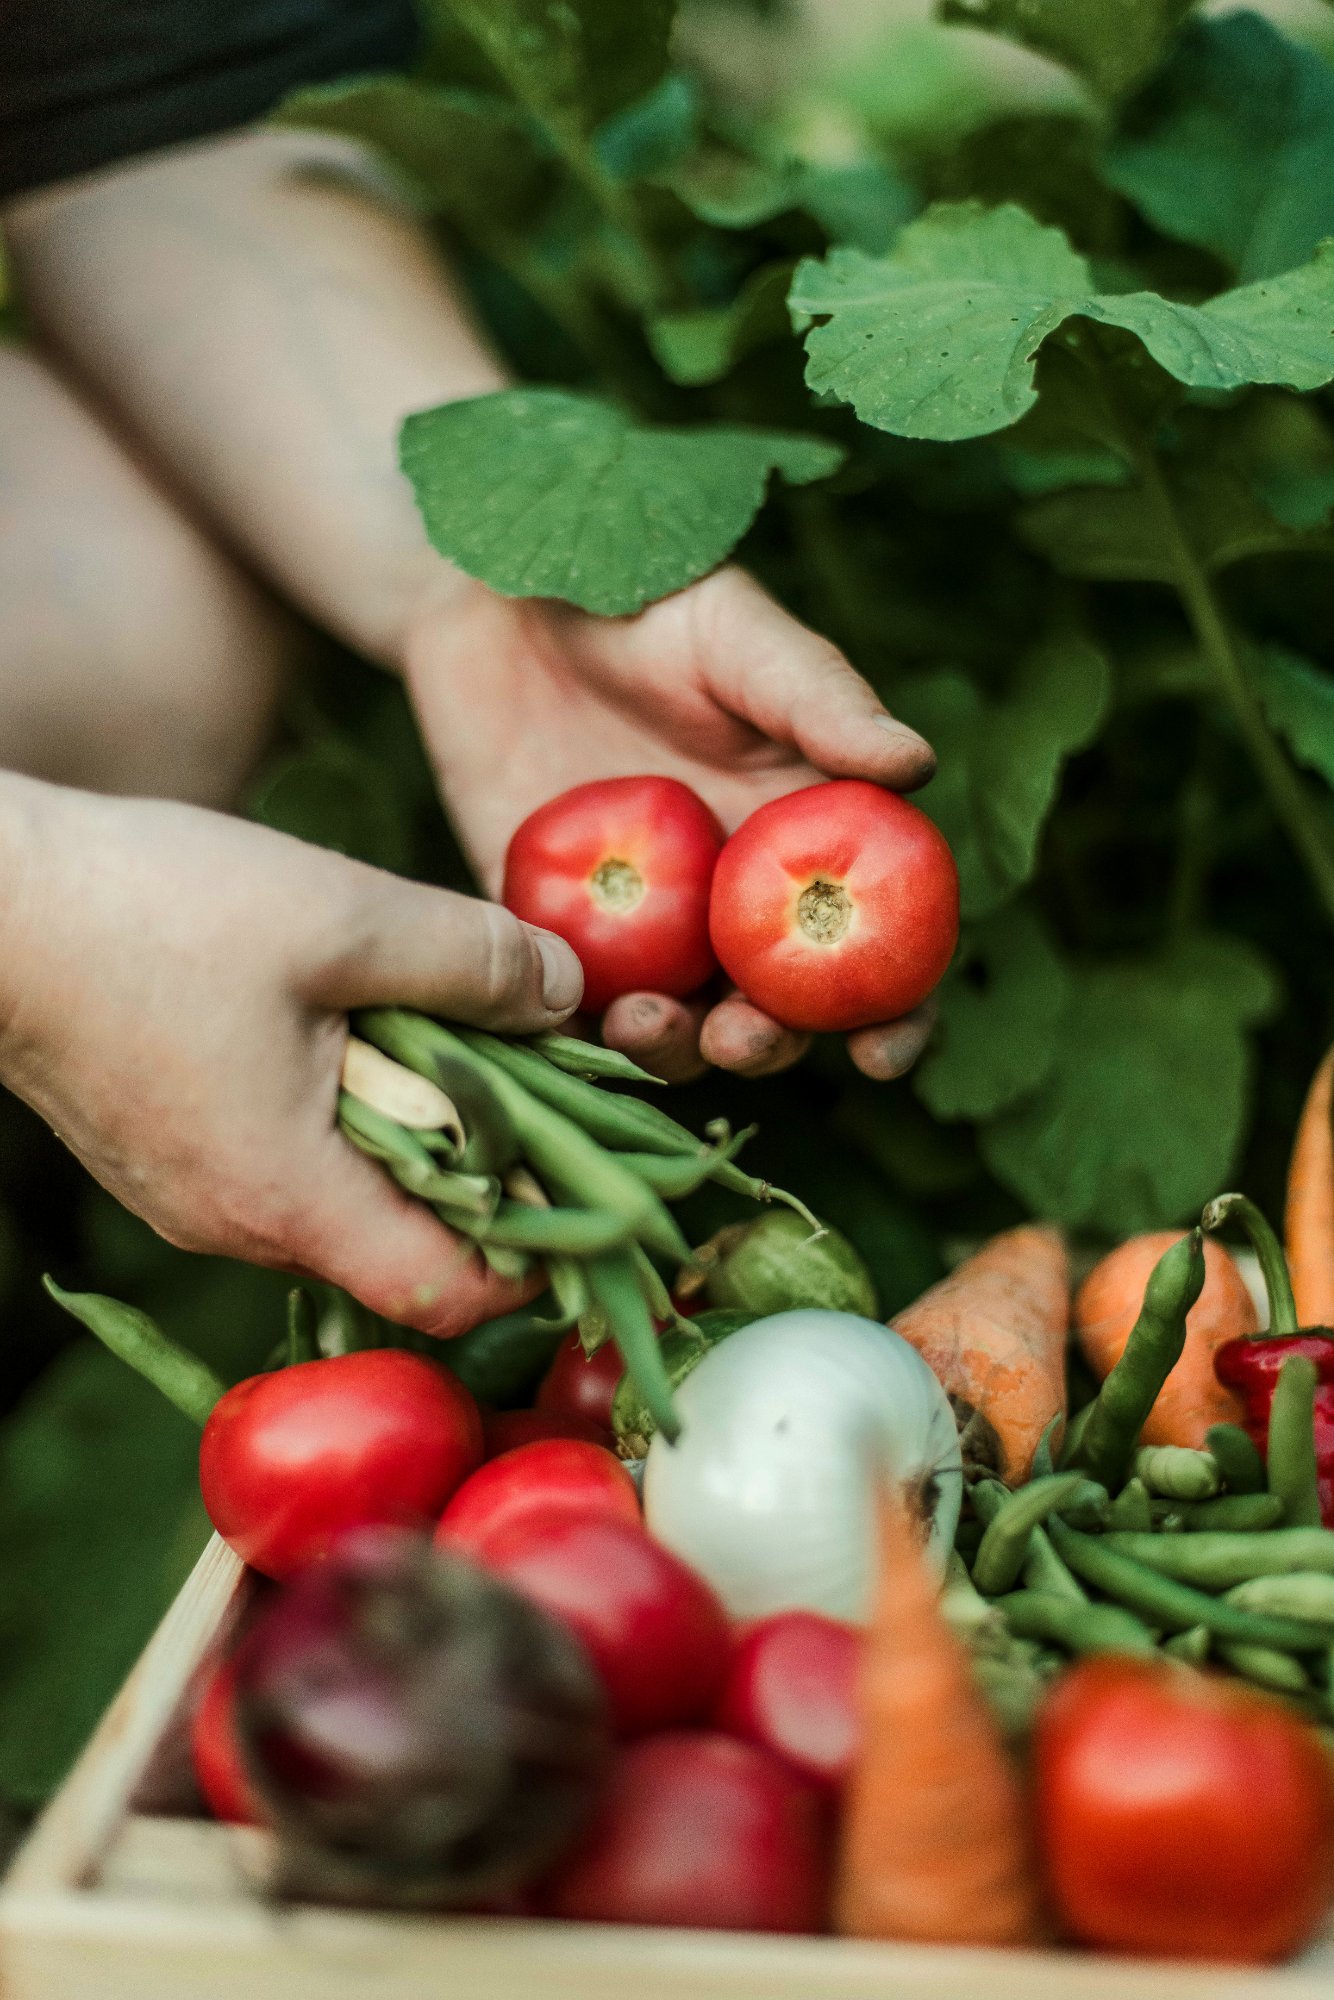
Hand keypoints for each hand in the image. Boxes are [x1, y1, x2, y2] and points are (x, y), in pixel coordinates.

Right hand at [0, 778, 582, 1332]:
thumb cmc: (151, 910)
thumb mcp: (342, 917)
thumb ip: (472, 962)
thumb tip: (568, 996)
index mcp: (288, 1196)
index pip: (447, 1294)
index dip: (537, 1248)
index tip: (589, 1174)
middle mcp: (238, 1224)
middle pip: (405, 1246)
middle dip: (488, 1172)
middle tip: (535, 1075)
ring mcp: (195, 1197)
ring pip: (348, 1198)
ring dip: (414, 1133)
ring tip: (446, 1036)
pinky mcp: (171, 1153)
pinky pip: (289, 1162)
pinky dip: (347, 1115)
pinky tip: (357, 1030)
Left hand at [403, 567, 939, 1082]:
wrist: (495, 593)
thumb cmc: (637, 595)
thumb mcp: (732, 634)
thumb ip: (817, 697)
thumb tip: (918, 765)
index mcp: (805, 838)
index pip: (876, 946)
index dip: (897, 1011)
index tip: (883, 1053)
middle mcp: (733, 899)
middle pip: (778, 1011)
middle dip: (770, 1046)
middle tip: (739, 1037)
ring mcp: (641, 923)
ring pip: (676, 1025)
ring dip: (673, 1049)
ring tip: (642, 1021)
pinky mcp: (546, 926)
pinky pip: (565, 1000)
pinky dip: (570, 1027)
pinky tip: (560, 1011)